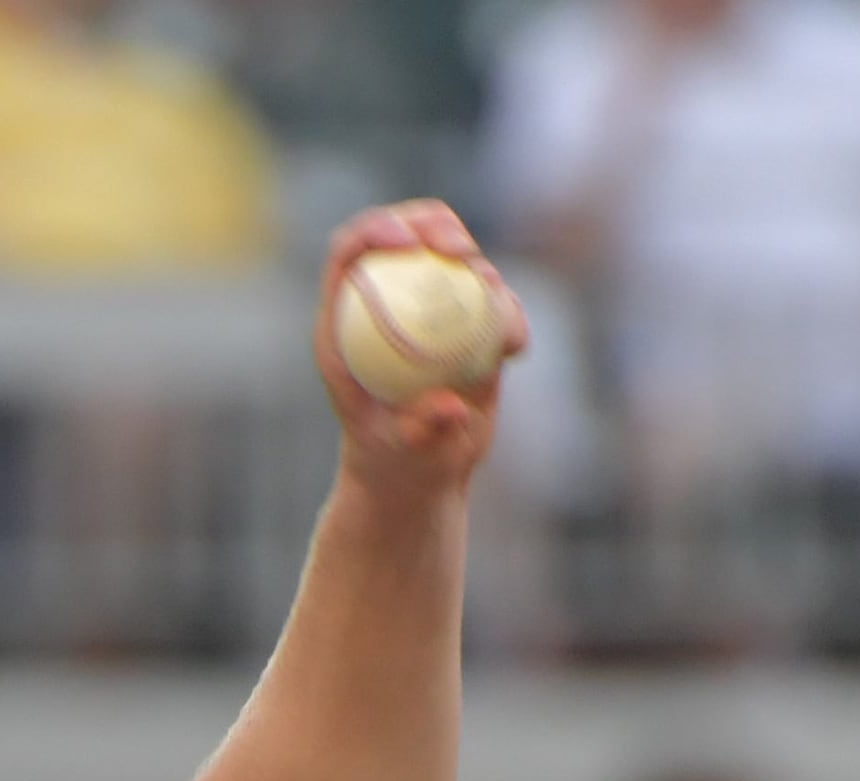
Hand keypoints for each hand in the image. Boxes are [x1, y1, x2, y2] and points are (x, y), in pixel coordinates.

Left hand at [313, 200, 527, 500]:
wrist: (420, 476)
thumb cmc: (396, 465)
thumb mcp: (405, 452)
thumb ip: (422, 429)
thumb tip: (448, 407)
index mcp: (346, 323)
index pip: (351, 253)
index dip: (376, 231)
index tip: (407, 242)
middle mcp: (387, 305)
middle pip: (408, 234)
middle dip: (435, 225)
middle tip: (461, 252)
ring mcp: (429, 311)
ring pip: (455, 258)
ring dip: (482, 271)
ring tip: (499, 323)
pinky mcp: (467, 324)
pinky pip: (494, 299)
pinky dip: (509, 313)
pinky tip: (513, 349)